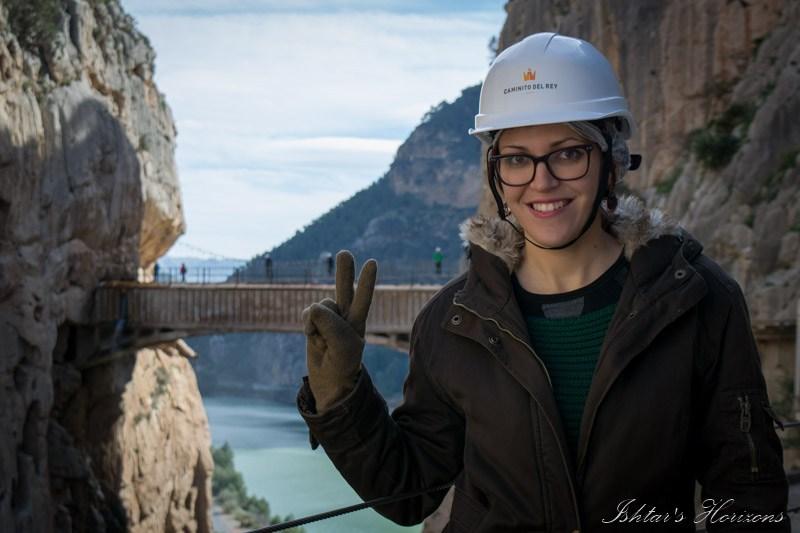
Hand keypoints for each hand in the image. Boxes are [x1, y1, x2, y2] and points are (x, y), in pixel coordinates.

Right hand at [301, 250, 376, 411]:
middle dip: (344, 271)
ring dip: (317, 324)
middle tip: (344, 253)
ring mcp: (328, 318)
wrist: (329, 380)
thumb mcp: (342, 345)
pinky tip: (314, 338)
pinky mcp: (313, 323)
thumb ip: (330, 322)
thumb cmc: (342, 363)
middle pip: (344, 289)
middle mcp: (344, 316)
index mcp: (357, 321)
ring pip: (320, 306)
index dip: (366, 281)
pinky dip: (307, 327)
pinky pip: (307, 315)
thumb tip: (313, 306)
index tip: (372, 262)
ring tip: (323, 341)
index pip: (363, 297)